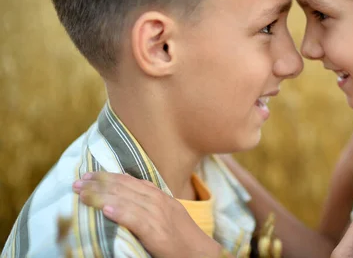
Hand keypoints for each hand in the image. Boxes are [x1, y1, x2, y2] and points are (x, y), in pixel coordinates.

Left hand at [72, 172, 225, 257]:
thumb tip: (124, 204)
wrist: (203, 255)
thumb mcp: (168, 218)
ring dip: (103, 195)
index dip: (109, 177)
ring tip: (83, 194)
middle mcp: (160, 203)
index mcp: (162, 198)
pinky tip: (106, 210)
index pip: (132, 182)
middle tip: (77, 182)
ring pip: (128, 201)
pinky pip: (138, 220)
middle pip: (126, 188)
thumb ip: (150, 208)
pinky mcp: (159, 234)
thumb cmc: (183, 240)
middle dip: (100, 184)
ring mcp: (160, 217)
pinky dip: (122, 213)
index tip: (89, 176)